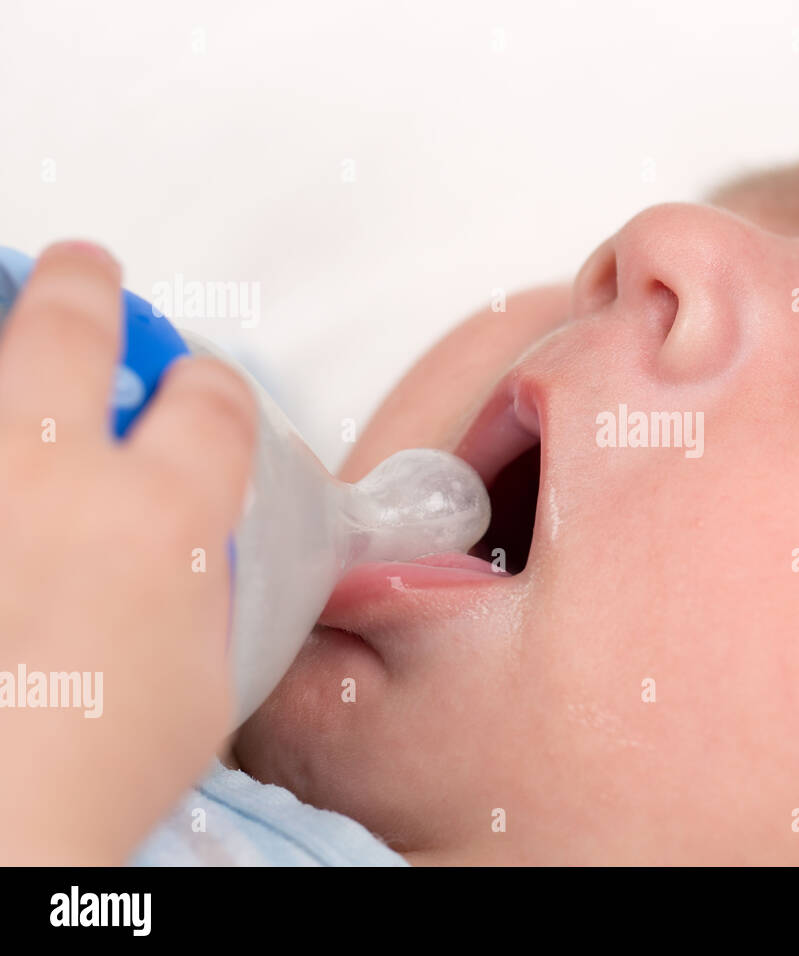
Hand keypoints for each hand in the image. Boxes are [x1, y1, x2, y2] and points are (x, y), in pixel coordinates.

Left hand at [0, 241, 255, 862]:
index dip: (214, 385)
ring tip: (15, 303)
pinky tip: (3, 440)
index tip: (202, 391)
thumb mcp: (200, 687)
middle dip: (90, 287)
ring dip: (6, 324)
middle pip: (74, 324)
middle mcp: (50, 474)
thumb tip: (194, 560)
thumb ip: (205, 595)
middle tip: (89, 274)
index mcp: (158, 516)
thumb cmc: (82, 778)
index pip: (211, 400)